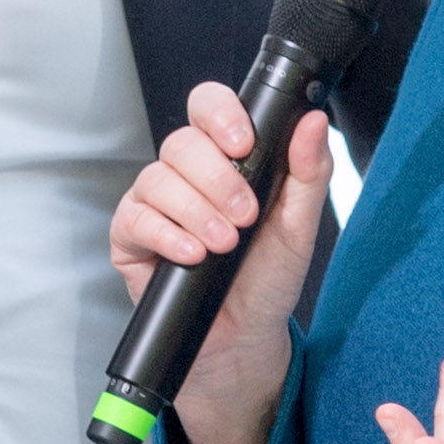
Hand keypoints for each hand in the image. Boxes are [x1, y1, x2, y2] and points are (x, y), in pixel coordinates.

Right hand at [109, 88, 331, 443]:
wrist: (244, 336)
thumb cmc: (267, 277)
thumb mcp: (300, 226)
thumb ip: (309, 172)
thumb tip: (314, 121)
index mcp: (224, 158)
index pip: (208, 107)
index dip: (220, 115)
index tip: (244, 144)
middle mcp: (184, 174)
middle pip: (181, 142)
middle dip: (217, 179)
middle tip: (245, 216)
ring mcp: (153, 203)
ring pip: (156, 178)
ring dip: (196, 211)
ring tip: (224, 244)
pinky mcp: (130, 237)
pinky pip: (135, 219)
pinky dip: (167, 235)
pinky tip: (192, 255)